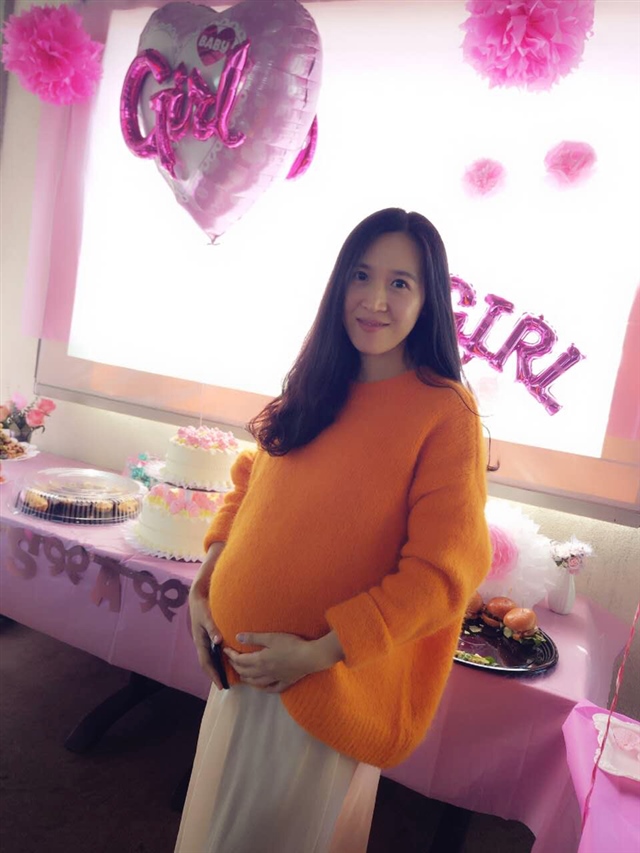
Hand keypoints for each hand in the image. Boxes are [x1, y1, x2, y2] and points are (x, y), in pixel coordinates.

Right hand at [188, 581, 223, 688]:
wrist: (197, 596)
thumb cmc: (201, 606)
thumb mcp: (206, 616)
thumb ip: (212, 627)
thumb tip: (218, 641)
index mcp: (200, 641)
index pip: (206, 662)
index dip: (213, 674)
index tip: (220, 684)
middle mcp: (202, 643)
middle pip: (208, 663)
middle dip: (215, 674)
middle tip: (225, 685)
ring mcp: (205, 640)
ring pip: (211, 658)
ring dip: (218, 667)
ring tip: (227, 677)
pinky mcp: (209, 636)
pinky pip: (213, 651)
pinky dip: (219, 658)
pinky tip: (228, 660)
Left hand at [224, 630, 343, 693]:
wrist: (310, 657)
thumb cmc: (291, 644)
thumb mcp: (271, 637)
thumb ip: (254, 638)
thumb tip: (237, 637)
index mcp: (260, 661)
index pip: (240, 660)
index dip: (231, 656)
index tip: (225, 650)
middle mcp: (265, 672)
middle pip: (246, 672)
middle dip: (236, 666)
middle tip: (231, 661)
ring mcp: (275, 678)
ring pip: (256, 683)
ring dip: (246, 679)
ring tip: (241, 675)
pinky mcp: (285, 682)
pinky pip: (271, 689)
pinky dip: (263, 688)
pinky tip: (262, 687)